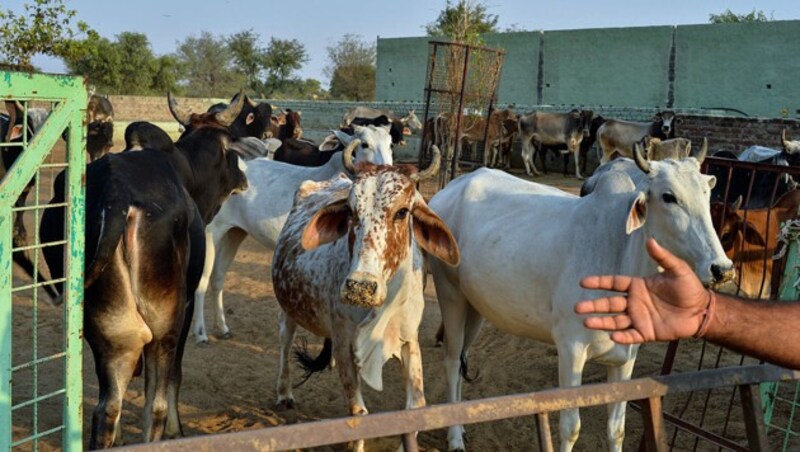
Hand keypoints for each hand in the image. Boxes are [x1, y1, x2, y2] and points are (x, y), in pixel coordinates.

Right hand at [574, 238, 710, 343]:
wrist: (702, 311)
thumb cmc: (690, 288)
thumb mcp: (678, 269)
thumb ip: (662, 257)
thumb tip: (650, 241)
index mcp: (637, 286)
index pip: (613, 283)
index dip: (598, 283)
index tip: (582, 282)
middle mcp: (634, 302)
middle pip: (609, 304)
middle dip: (593, 306)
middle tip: (577, 308)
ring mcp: (639, 318)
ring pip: (615, 321)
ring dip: (601, 322)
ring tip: (586, 323)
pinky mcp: (647, 332)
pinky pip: (631, 335)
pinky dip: (621, 337)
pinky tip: (611, 336)